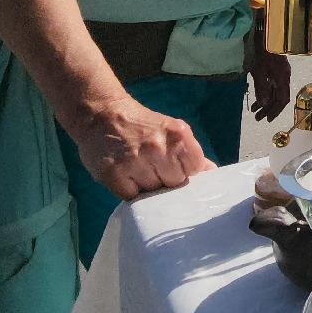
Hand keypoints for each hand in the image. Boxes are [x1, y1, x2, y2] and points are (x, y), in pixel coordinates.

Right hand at [69, 97, 214, 200]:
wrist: (100, 114)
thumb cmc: (140, 125)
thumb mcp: (170, 131)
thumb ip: (190, 153)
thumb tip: (211, 173)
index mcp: (178, 135)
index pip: (195, 169)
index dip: (185, 171)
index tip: (175, 166)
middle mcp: (158, 147)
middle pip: (176, 183)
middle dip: (167, 180)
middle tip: (152, 167)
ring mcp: (135, 162)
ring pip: (155, 194)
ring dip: (148, 187)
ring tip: (138, 171)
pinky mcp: (114, 175)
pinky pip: (133, 198)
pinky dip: (131, 192)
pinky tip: (126, 177)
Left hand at [248, 49, 292, 121]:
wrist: (266, 33)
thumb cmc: (262, 51)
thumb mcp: (259, 71)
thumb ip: (262, 88)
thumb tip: (265, 104)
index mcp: (283, 78)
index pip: (282, 99)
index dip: (275, 111)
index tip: (267, 120)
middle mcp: (284, 76)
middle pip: (279, 97)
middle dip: (268, 109)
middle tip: (258, 118)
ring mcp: (281, 72)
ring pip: (275, 91)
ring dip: (266, 101)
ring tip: (254, 110)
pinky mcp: (276, 68)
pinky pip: (272, 84)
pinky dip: (265, 92)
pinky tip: (258, 96)